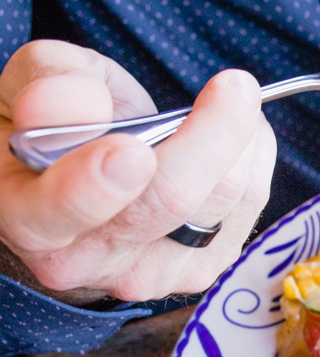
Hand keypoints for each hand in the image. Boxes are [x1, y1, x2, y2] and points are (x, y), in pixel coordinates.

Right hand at [0, 40, 275, 303]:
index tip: (132, 148)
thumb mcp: (34, 83)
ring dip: (241, 137)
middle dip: (213, 135)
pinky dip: (257, 158)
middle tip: (234, 85)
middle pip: (169, 200)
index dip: (100, 184)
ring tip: (231, 96)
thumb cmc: (54, 121)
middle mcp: (85, 260)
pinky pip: (249, 206)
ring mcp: (148, 273)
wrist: (84, 167)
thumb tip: (82, 105)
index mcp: (26, 215)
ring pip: (222, 200)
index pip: (65, 209)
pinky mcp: (201, 269)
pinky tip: (243, 134)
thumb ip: (51, 86)